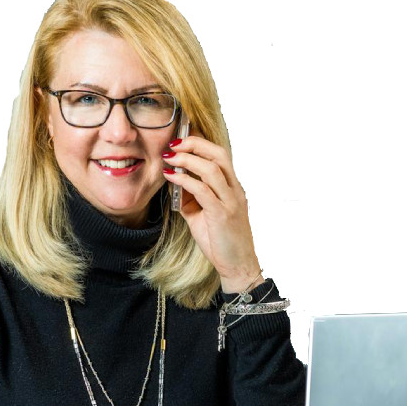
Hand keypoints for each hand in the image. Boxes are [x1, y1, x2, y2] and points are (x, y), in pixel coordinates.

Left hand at [162, 136, 263, 292]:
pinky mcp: (222, 215)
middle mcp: (234, 191)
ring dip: (187, 159)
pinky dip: (185, 180)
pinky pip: (203, 190)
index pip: (219, 155)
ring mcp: (230, 202)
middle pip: (218, 154)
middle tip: (173, 143)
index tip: (180, 139)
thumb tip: (175, 184)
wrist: (237, 266)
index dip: (200, 143)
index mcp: (232, 188)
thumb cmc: (221, 241)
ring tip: (169, 157)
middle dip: (195, 143)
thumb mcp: (202, 216)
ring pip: (212, 169)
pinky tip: (172, 177)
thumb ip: (191, 199)